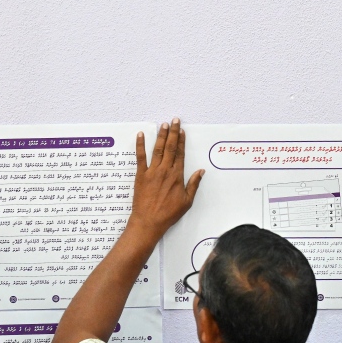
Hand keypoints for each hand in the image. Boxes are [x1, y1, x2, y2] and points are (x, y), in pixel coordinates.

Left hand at [126, 119, 203, 241]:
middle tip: (174, 120)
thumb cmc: (168, 214)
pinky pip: (140, 157)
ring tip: (164, 124)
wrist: (149, 222)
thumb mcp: (187, 201)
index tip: (183, 130)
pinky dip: (140, 145)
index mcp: (177, 176)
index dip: (182, 141)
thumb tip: (201, 171)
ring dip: (161, 136)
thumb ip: (193, 184)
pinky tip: (141, 135)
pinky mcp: (140, 176)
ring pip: (158, 149)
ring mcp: (152, 172)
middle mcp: (165, 171)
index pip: (181, 154)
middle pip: (170, 147)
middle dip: (173, 133)